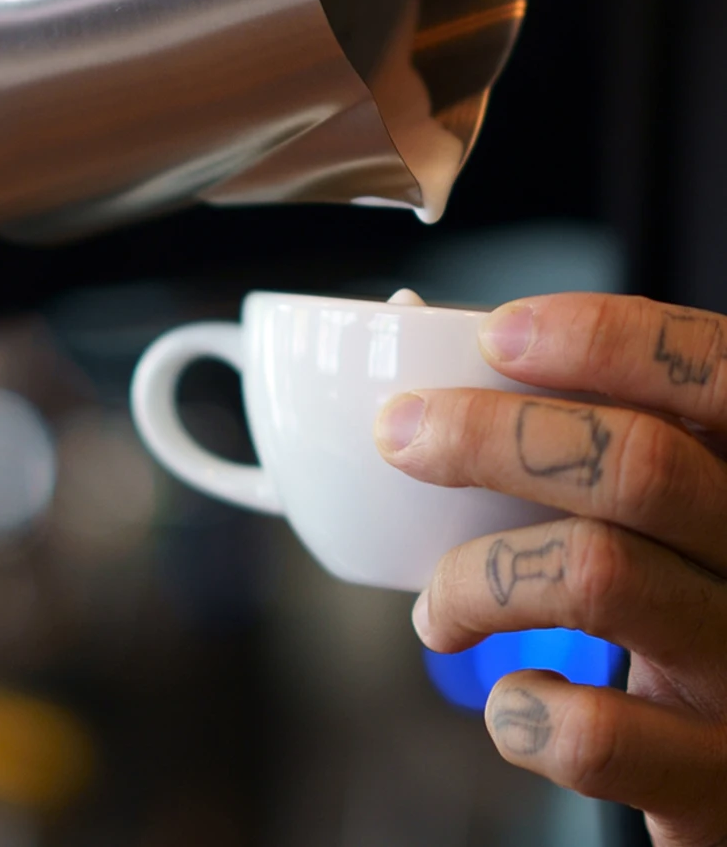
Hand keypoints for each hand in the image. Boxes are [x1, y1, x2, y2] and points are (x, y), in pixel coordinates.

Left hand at [375, 293, 726, 844]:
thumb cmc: (692, 610)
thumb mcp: (682, 512)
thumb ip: (601, 435)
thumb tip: (417, 320)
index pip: (717, 370)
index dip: (606, 339)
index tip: (497, 334)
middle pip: (641, 464)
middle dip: (490, 436)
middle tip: (402, 436)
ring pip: (598, 574)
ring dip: (475, 580)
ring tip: (439, 609)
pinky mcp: (718, 776)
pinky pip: (593, 733)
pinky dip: (519, 711)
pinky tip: (517, 704)